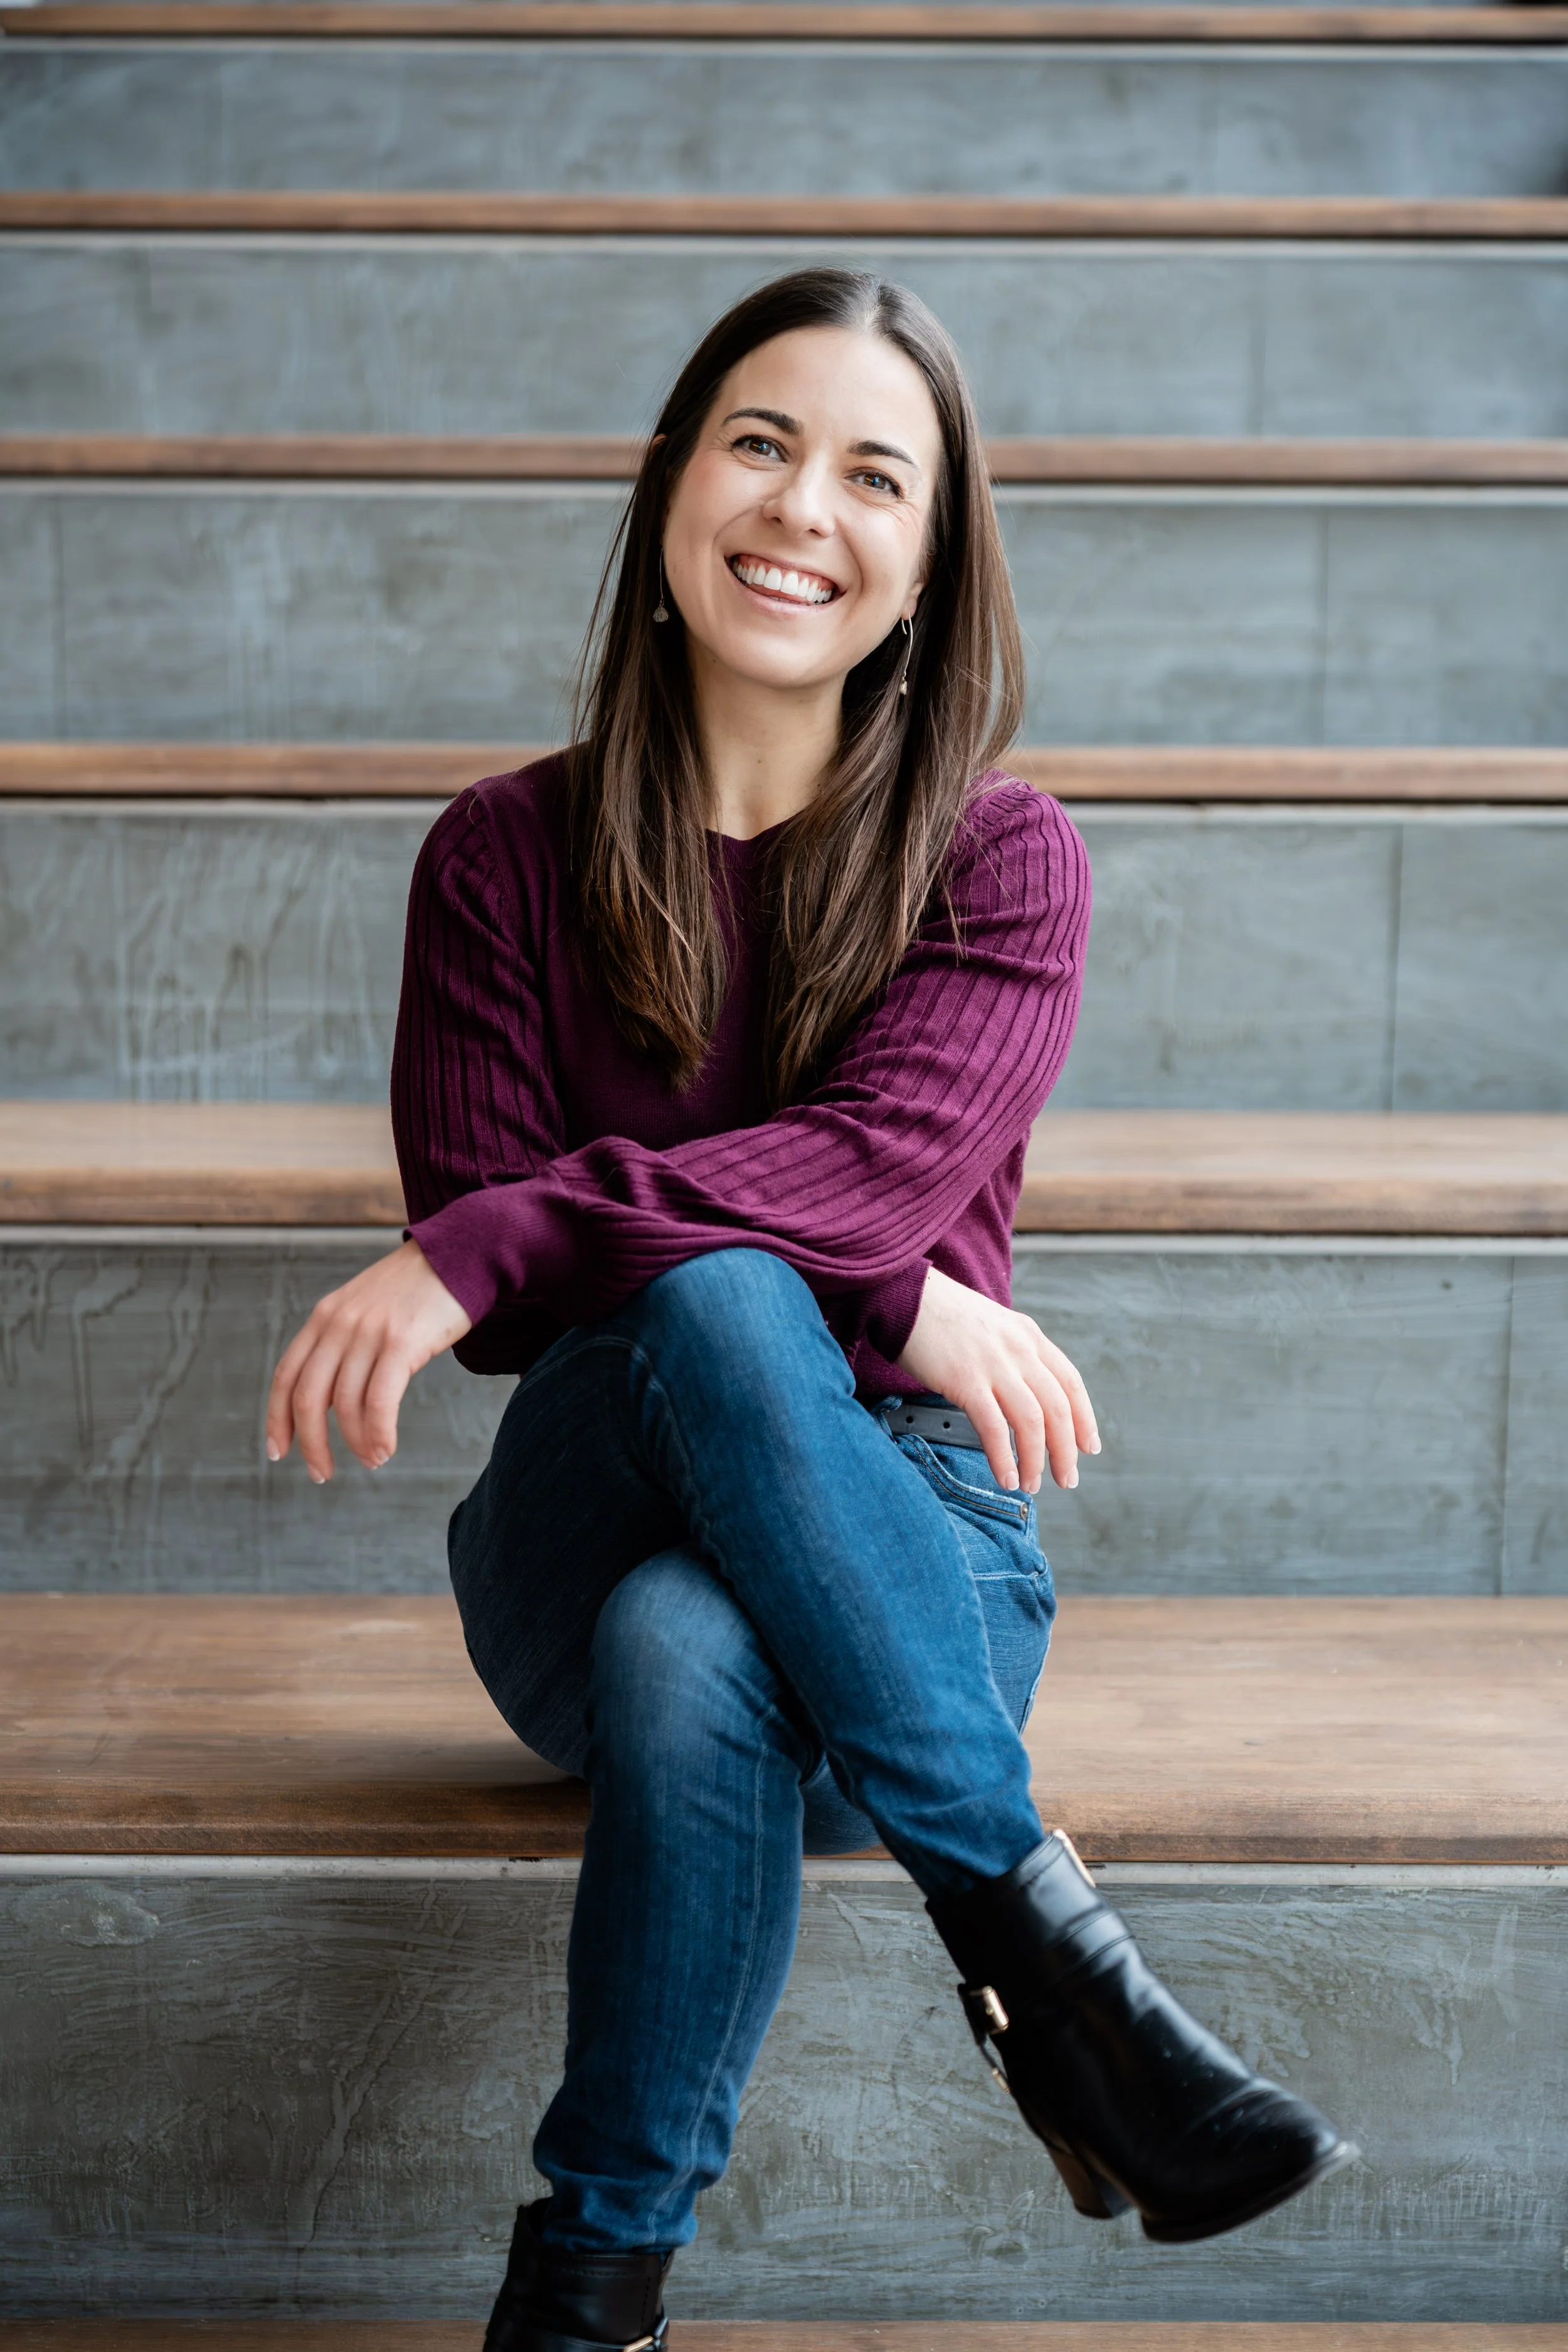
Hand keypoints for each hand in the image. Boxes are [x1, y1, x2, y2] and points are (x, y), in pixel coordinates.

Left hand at [265, 1238, 472, 1482]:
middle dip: (311, 1443)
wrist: (462, 1253)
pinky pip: (380, 1401)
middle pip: (307, 1397)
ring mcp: (369, 1332)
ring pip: (345, 1405)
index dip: (277, 1419)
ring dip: (356, 1443)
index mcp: (325, 1316)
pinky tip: (385, 1449)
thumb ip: (345, 1343)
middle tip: (323, 1473)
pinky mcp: (402, 1342)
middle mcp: (339, 1324)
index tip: (280, 1451)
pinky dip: (378, 1433)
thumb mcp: (367, 1308)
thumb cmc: (420, 1289)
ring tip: (371, 1460)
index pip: (287, 1375)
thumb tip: (334, 1400)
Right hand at [896, 1264, 1098, 1495]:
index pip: (1070, 1383)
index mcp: (1029, 1336)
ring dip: (1036, 1459)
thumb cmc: (942, 1315)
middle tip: (1067, 1479)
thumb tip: (1026, 1394)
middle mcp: (1019, 1349)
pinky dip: (1004, 1457)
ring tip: (1032, 1484)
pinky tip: (1006, 1477)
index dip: (1084, 1419)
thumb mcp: (993, 1326)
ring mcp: (994, 1364)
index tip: (1088, 1447)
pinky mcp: (965, 1379)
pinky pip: (994, 1426)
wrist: (903, 1295)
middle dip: (1066, 1450)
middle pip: (1058, 1408)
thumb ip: (1014, 1355)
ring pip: (1032, 1421)